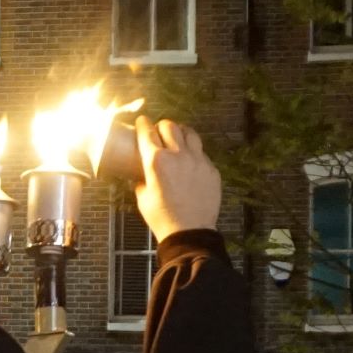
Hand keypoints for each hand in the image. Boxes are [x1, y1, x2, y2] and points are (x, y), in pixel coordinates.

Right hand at [134, 116, 220, 242]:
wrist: (189, 231)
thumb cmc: (161, 218)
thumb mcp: (143, 199)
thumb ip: (142, 180)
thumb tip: (141, 174)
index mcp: (156, 162)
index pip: (148, 133)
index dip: (143, 124)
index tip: (141, 121)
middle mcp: (178, 155)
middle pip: (170, 126)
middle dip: (161, 125)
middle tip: (158, 131)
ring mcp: (198, 160)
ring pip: (190, 133)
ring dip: (180, 132)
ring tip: (177, 137)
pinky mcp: (211, 168)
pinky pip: (201, 152)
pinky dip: (193, 151)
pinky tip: (189, 161)